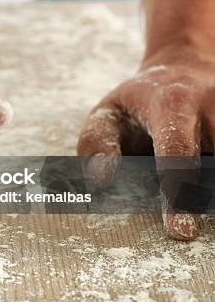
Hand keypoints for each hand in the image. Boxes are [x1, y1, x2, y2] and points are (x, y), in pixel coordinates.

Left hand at [78, 0, 214, 240]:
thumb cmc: (137, 104)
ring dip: (206, 192)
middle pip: (212, 165)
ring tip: (194, 203)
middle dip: (200, 199)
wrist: (184, 70)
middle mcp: (212, 108)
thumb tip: (101, 180)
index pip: (178, 150)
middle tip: (185, 231)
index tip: (179, 230)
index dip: (178, 192)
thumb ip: (97, 143)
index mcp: (172, 103)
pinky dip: (208, 185)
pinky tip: (199, 192)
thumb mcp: (107, 114)